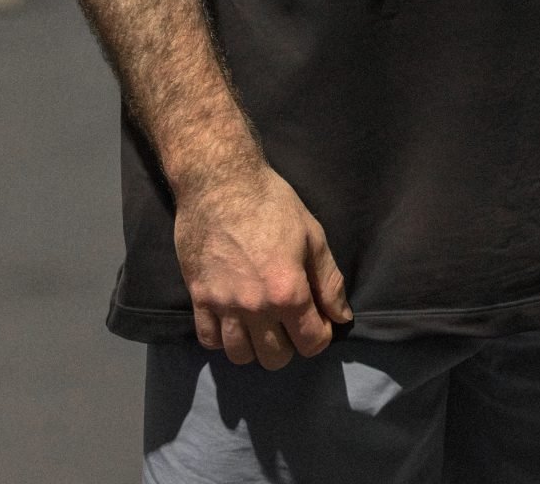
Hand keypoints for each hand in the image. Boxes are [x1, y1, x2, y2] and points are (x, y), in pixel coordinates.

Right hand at [174, 159, 352, 368]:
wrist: (220, 182)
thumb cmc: (272, 202)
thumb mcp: (312, 235)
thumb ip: (329, 281)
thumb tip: (342, 318)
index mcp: (288, 291)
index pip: (312, 343)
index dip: (321, 335)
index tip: (319, 320)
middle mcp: (255, 307)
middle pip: (275, 358)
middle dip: (290, 344)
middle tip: (290, 321)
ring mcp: (223, 305)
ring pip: (240, 355)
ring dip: (255, 346)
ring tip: (261, 324)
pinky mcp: (197, 298)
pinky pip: (209, 340)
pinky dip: (223, 338)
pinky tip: (233, 320)